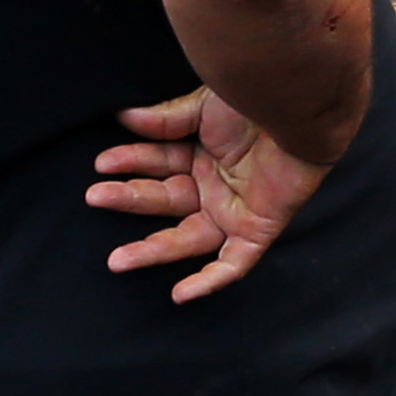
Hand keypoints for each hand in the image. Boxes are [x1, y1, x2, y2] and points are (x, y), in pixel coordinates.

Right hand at [86, 85, 338, 303]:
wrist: (299, 110)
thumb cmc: (257, 101)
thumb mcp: (204, 108)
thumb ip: (166, 120)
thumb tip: (124, 117)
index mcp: (202, 154)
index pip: (158, 164)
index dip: (131, 162)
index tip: (102, 162)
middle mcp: (215, 185)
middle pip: (165, 201)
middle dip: (129, 199)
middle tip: (95, 196)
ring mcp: (235, 210)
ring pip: (188, 239)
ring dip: (152, 250)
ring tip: (116, 261)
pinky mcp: (258, 230)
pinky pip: (233, 263)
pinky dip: (209, 281)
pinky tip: (180, 294)